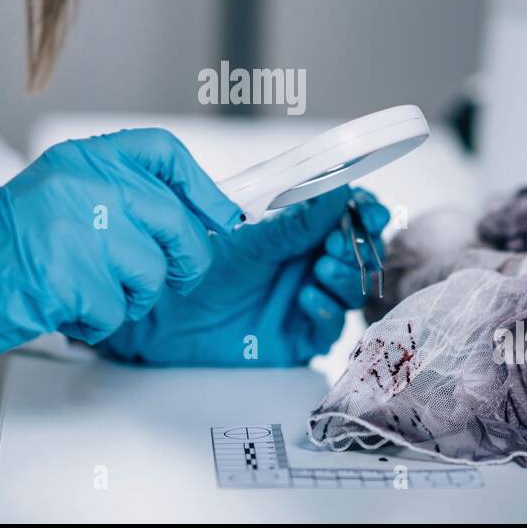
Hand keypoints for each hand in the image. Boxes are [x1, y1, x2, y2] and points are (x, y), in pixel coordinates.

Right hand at [0, 129, 242, 382]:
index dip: (203, 188)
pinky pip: (116, 310)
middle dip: (185, 261)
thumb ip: (116, 197)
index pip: (163, 153)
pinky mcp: (67, 277)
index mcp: (82, 159)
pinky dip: (97, 323)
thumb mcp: (58, 195)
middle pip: (174, 222)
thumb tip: (192, 218)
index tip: (221, 216)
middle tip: (176, 277)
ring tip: (91, 293)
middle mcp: (83, 184)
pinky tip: (66, 311)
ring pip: (151, 273)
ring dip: (130, 297)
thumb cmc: (1, 246)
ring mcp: (76, 229)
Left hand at [98, 187, 389, 366]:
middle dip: (358, 245)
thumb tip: (339, 190)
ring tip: (321, 268)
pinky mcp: (297, 337)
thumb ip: (296, 220)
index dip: (366, 211)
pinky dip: (325, 311)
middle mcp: (308, 261)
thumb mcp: (248, 236)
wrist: (159, 312)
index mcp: (300, 228)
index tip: (367, 210)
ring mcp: (306, 299)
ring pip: (351, 289)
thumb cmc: (194, 264)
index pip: (350, 214)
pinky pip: (330, 329)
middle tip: (336, 243)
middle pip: (360, 253)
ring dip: (344, 275)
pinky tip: (305, 298)